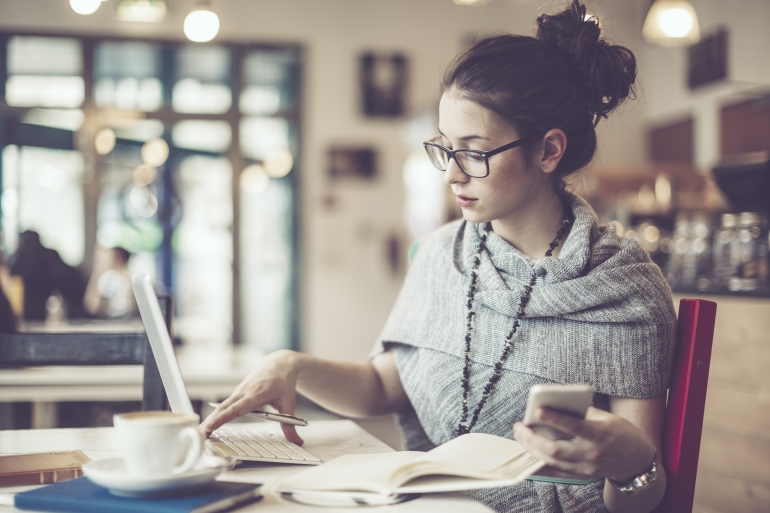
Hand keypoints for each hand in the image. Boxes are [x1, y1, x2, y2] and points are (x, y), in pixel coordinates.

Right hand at [199, 350, 303, 444]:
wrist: (280, 363)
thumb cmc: (283, 382)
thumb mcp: (289, 404)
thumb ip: (290, 425)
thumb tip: (296, 441)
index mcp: (257, 394)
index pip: (237, 409)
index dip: (223, 418)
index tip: (211, 426)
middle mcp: (245, 392)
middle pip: (223, 408)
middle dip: (210, 421)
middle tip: (199, 436)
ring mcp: (239, 391)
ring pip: (221, 406)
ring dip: (210, 419)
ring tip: (200, 433)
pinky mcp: (238, 392)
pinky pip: (224, 404)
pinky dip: (216, 414)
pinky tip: (209, 424)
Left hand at [513, 407, 655, 482]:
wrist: (636, 460)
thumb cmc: (620, 432)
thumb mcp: (606, 417)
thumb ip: (582, 412)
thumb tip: (554, 405)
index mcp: (600, 434)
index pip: (574, 426)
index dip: (555, 419)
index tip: (538, 410)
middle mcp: (591, 453)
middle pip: (556, 449)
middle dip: (533, 439)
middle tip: (519, 427)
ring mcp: (585, 467)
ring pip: (552, 462)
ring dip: (532, 450)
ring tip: (520, 437)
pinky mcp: (580, 475)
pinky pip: (554, 472)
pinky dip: (538, 464)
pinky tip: (526, 454)